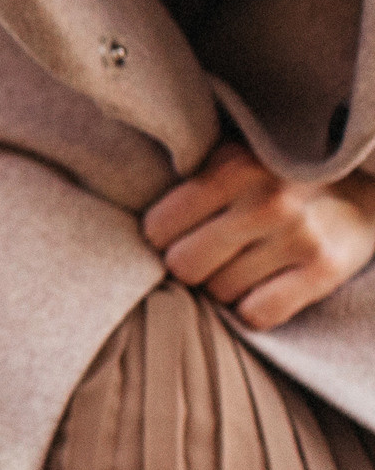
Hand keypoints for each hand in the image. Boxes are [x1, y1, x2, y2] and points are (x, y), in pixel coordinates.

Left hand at [143, 139, 374, 328]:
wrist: (371, 177)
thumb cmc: (283, 171)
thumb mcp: (236, 153)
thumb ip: (191, 175)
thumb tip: (120, 216)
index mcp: (234, 165)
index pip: (157, 229)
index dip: (164, 237)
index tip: (182, 231)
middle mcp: (268, 200)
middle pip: (184, 267)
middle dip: (192, 265)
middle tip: (213, 252)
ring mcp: (300, 236)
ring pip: (219, 294)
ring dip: (225, 286)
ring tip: (247, 261)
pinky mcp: (326, 269)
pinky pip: (257, 315)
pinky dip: (255, 308)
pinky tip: (267, 284)